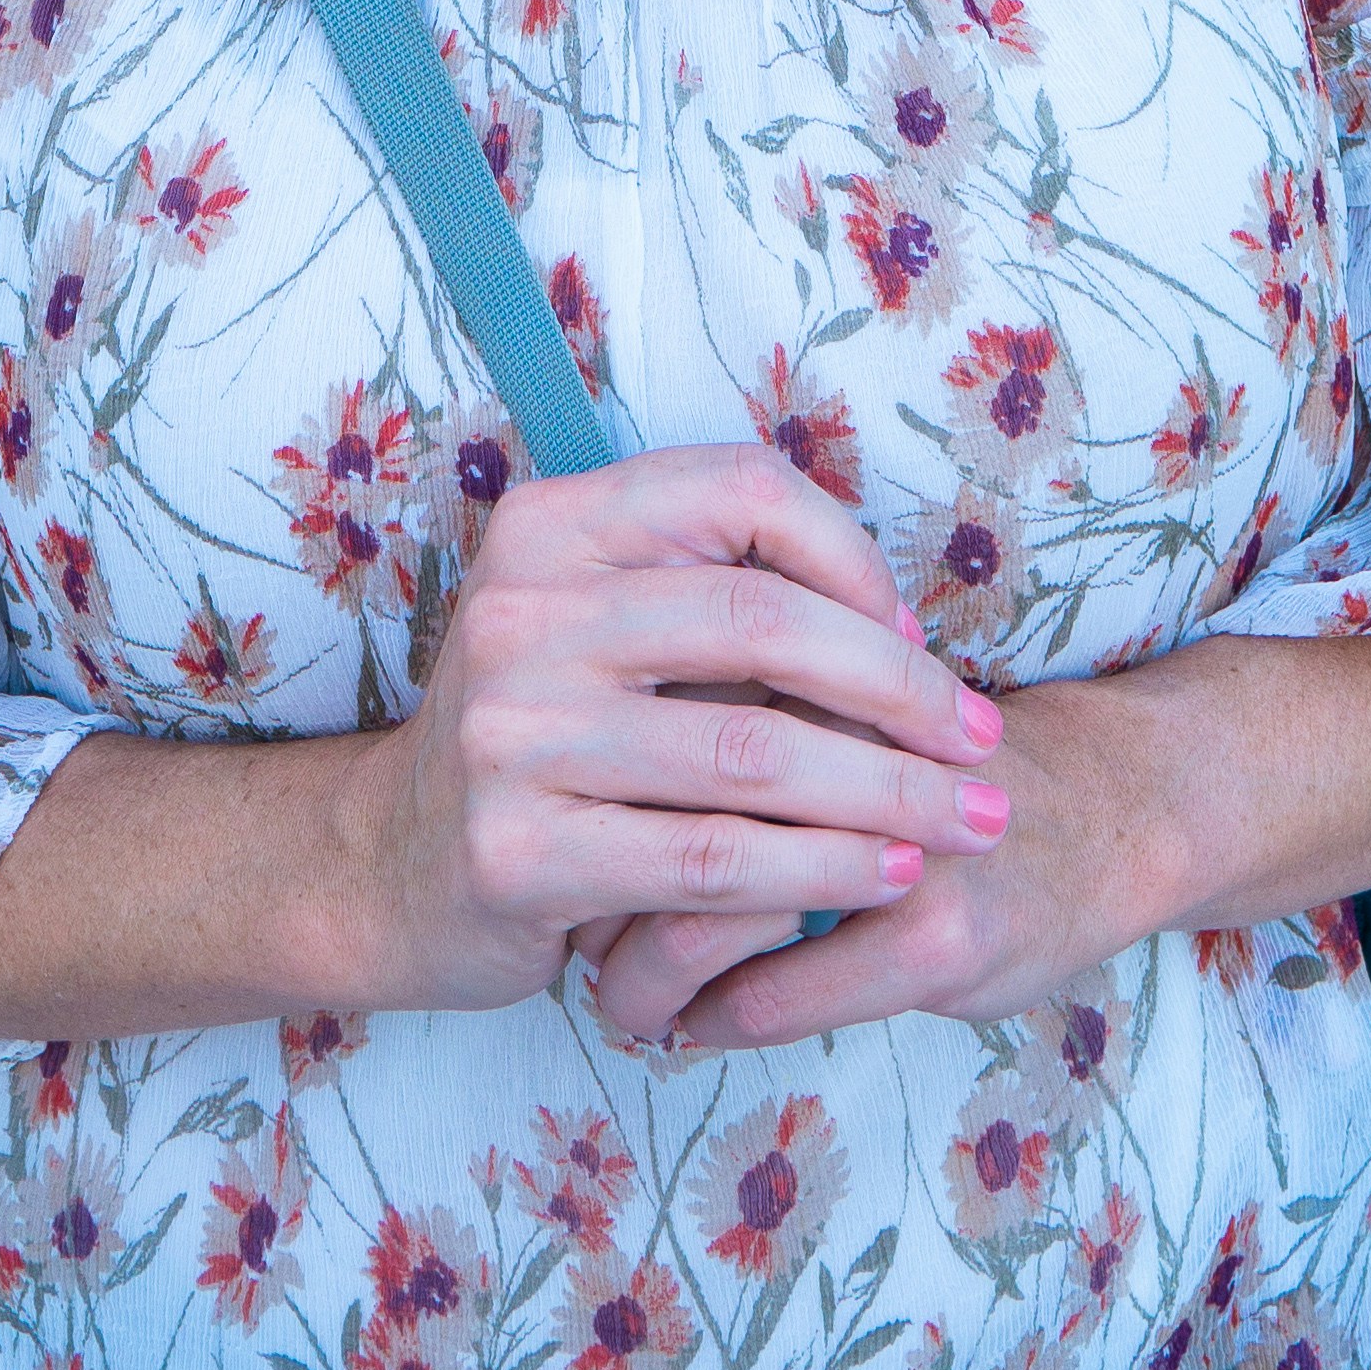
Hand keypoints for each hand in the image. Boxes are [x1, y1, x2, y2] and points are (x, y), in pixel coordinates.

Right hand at [344, 442, 1009, 1017]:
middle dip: (901, 689)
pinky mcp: (520, 853)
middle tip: (985, 743)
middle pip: (762, 627)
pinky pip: (714, 862)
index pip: (740, 491)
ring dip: (890, 795)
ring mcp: (512, 735)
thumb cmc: (543, 736)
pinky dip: (823, 873)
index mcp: (551, 526)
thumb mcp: (596, 622)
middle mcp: (523, 614)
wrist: (385, 866)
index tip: (915, 631)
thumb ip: (712, 597)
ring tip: (972, 823)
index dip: (851, 553)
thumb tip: (899, 622)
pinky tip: (887, 878)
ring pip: (754, 758)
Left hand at [581, 675, 1156, 1054]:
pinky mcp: (936, 934)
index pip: (642, 728)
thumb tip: (579, 770)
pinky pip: (771, 998)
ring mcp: (893, 840)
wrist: (1107, 810)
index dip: (585, 800)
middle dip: (596, 902)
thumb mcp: (833, 696)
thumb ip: (728, 705)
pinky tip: (696, 1022)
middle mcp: (842, 738)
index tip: (569, 846)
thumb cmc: (937, 755)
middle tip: (577, 938)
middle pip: (652, 821)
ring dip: (639, 979)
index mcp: (800, 664)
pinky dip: (712, 1021)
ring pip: (700, 919)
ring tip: (623, 997)